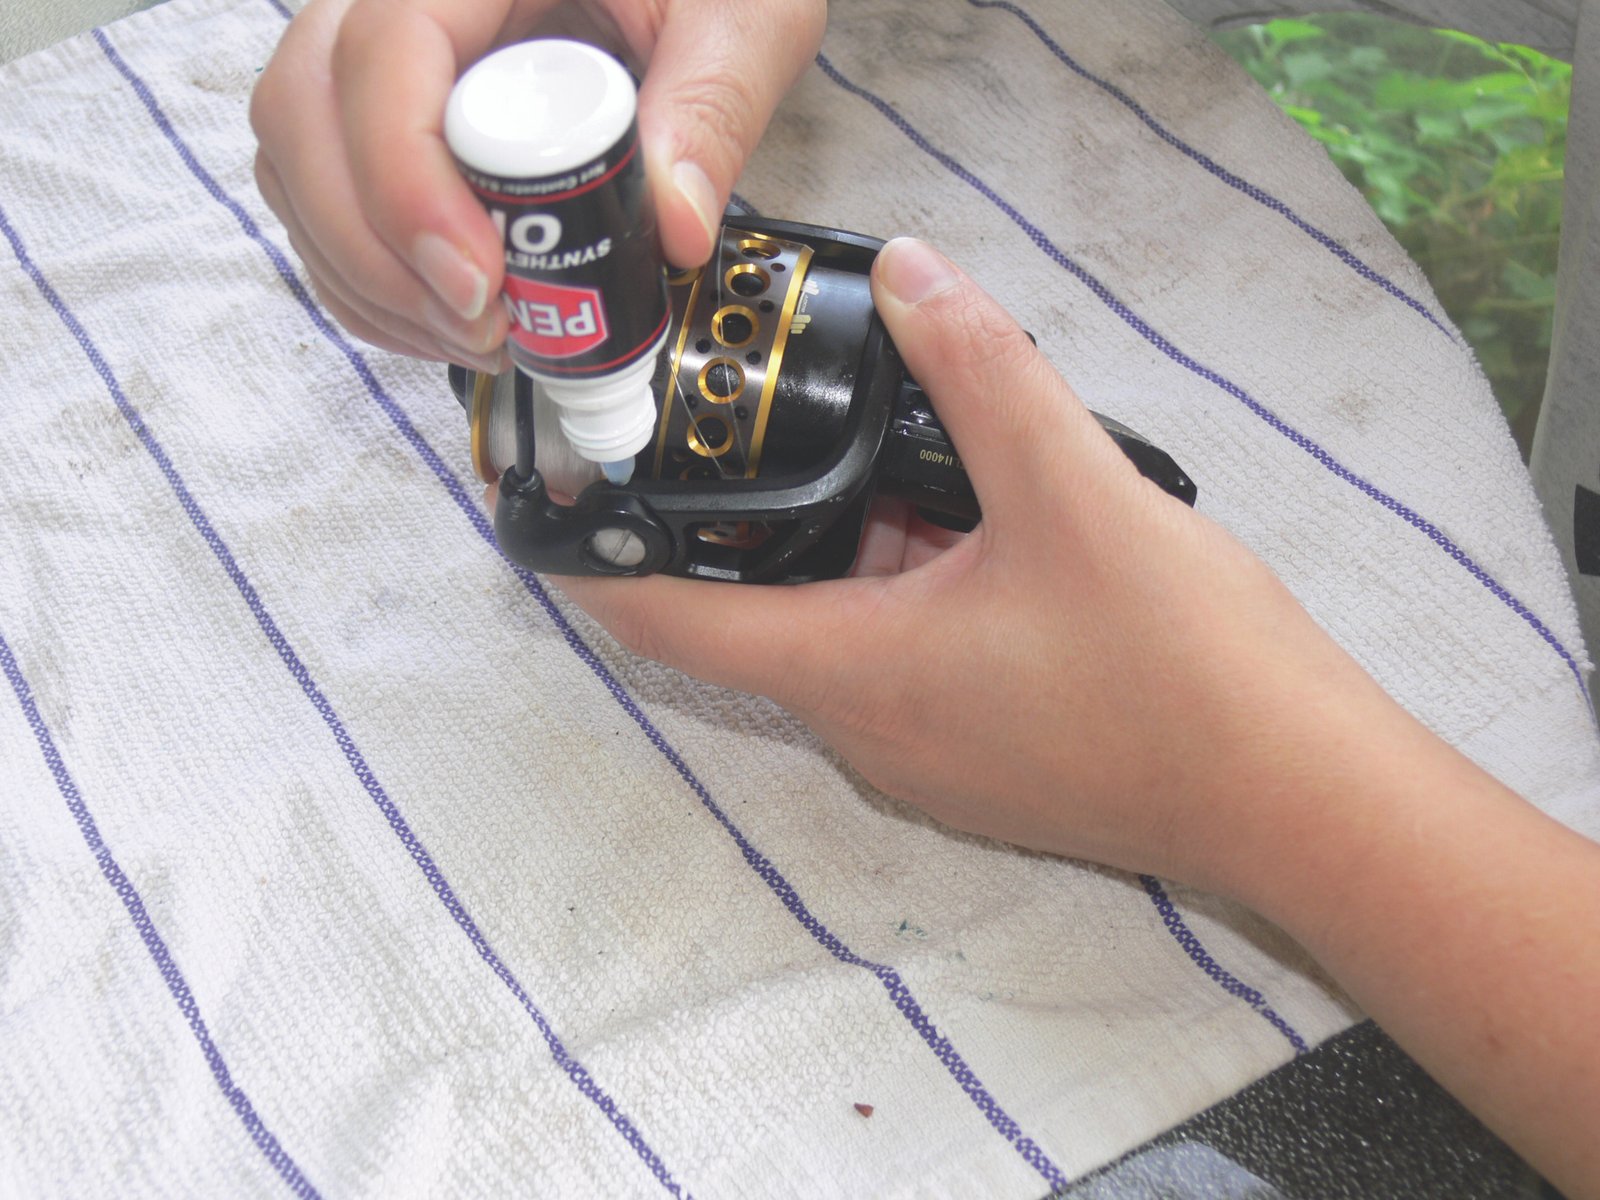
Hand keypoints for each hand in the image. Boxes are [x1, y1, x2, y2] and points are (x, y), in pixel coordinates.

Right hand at [250, 0, 824, 371]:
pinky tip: (450, 325)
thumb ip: (712, 106)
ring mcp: (378, 53)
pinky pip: (324, 195)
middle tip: (484, 325)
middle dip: (377, 250)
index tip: (481, 280)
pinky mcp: (389, 112)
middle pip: (304, 113)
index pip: (381, 52)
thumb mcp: (740, 14)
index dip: (406, 181)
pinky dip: (371, 279)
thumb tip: (673, 227)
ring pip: (298, 162)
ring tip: (481, 338)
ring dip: (371, 277)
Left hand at [556, 236, 1397, 893]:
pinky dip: (914, 587)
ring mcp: (931, 755)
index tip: (565, 505)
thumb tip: (913, 274)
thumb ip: (982, 369)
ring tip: (899, 446)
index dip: (602, 567)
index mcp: (854, 671)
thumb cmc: (1185, 665)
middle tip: (760, 418)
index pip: (673, 626)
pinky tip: (982, 523)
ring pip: (848, 631)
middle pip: (764, 614)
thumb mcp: (1075, 488)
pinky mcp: (989, 759)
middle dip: (756, 519)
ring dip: (855, 544)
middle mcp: (870, 729)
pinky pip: (911, 659)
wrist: (1305, 801)